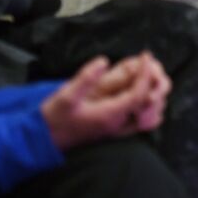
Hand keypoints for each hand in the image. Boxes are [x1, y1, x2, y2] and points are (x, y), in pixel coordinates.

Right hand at [41, 55, 168, 151]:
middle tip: (150, 64)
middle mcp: (118, 125)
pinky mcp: (114, 130)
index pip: (139, 94)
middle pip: (151, 106)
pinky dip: (148, 107)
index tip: (145, 56)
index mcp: (110, 115)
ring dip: (155, 94)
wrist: (42, 140)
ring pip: (150, 116)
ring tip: (149, 74)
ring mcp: (117, 129)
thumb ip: (85, 79)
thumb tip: (103, 61)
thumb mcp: (65, 96)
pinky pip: (141, 121)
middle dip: (155, 83)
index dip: (145, 73)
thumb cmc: (53, 119)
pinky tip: (140, 93)